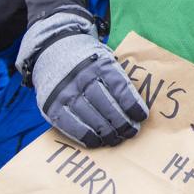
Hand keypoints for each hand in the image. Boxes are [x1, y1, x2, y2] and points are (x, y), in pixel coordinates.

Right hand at [18, 8, 146, 147]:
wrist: (54, 52)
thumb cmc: (88, 61)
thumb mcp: (105, 59)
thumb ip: (118, 78)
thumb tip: (136, 105)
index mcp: (101, 65)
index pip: (120, 87)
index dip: (132, 105)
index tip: (141, 117)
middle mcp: (82, 78)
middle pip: (107, 105)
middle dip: (122, 122)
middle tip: (131, 132)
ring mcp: (66, 93)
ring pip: (90, 117)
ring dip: (106, 132)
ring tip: (116, 139)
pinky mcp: (52, 106)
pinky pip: (70, 125)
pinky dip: (85, 136)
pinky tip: (96, 141)